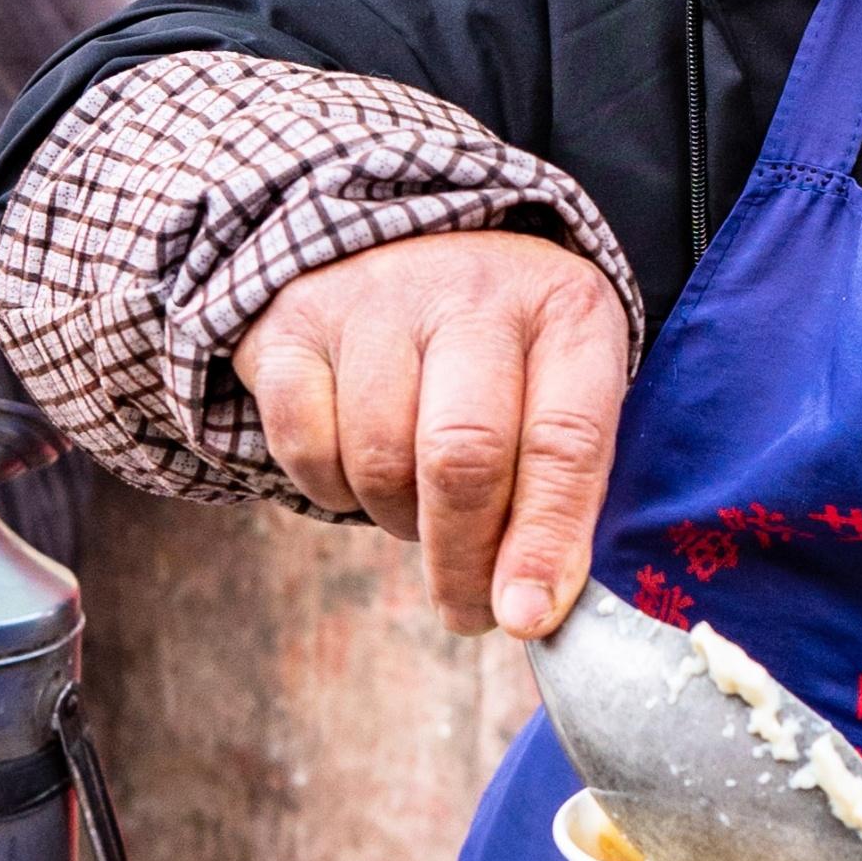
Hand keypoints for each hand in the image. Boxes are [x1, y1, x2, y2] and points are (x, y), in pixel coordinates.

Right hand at [235, 233, 628, 637]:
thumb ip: (563, 494)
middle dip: (462, 559)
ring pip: (379, 461)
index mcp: (566, 312)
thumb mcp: (559, 393)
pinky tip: (359, 470)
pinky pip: (305, 448)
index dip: (544, 541)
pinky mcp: (295, 322)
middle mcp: (472, 291)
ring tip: (419, 508)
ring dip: (397, 521)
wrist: (400, 243)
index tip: (523, 617)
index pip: (564, 442)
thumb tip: (530, 613)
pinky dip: (330, 490)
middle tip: (468, 612)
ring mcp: (377, 298)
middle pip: (462, 457)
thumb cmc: (501, 355)